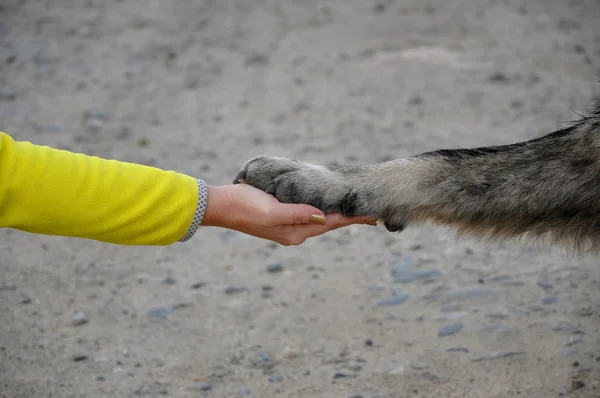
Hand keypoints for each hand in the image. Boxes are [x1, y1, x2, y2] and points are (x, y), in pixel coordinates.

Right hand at [201, 183, 376, 245]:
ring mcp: (287, 227)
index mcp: (295, 233)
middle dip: (348, 218)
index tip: (372, 216)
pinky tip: (326, 206)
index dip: (351, 219)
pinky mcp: (281, 218)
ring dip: (336, 215)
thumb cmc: (245, 206)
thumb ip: (298, 214)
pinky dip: (321, 210)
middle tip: (370, 212)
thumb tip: (323, 217)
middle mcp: (294, 233)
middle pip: (328, 223)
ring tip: (353, 209)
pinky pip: (307, 215)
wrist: (221, 206)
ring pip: (319, 220)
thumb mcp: (272, 211)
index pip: (330, 224)